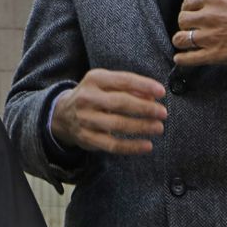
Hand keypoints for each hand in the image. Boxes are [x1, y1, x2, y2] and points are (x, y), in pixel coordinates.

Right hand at [51, 68, 165, 154]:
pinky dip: (132, 146)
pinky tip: (147, 145)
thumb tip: (153, 97)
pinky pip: (112, 145)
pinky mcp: (86, 138)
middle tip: (163, 113)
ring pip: (117, 124)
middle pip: (120, 103)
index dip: (144, 85)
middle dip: (145, 108)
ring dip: (141, 127)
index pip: (123, 80)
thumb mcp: (106, 84)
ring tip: (158, 127)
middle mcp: (87, 98)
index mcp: (94, 79)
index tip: (162, 92)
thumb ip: (128, 87)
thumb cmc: (94, 96)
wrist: (63, 114)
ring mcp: (85, 119)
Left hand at [172, 0, 226, 66]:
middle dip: (184, 25)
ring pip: (180, 39)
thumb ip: (221, 0)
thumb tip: (211, 5)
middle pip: (181, 20)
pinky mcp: (216, 55)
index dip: (188, 10)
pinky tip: (181, 59)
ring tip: (186, 44)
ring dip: (181, 41)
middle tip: (191, 30)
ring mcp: (211, 36)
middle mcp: (209, 16)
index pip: (187, 3)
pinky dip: (181, 59)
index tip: (191, 16)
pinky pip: (188, 59)